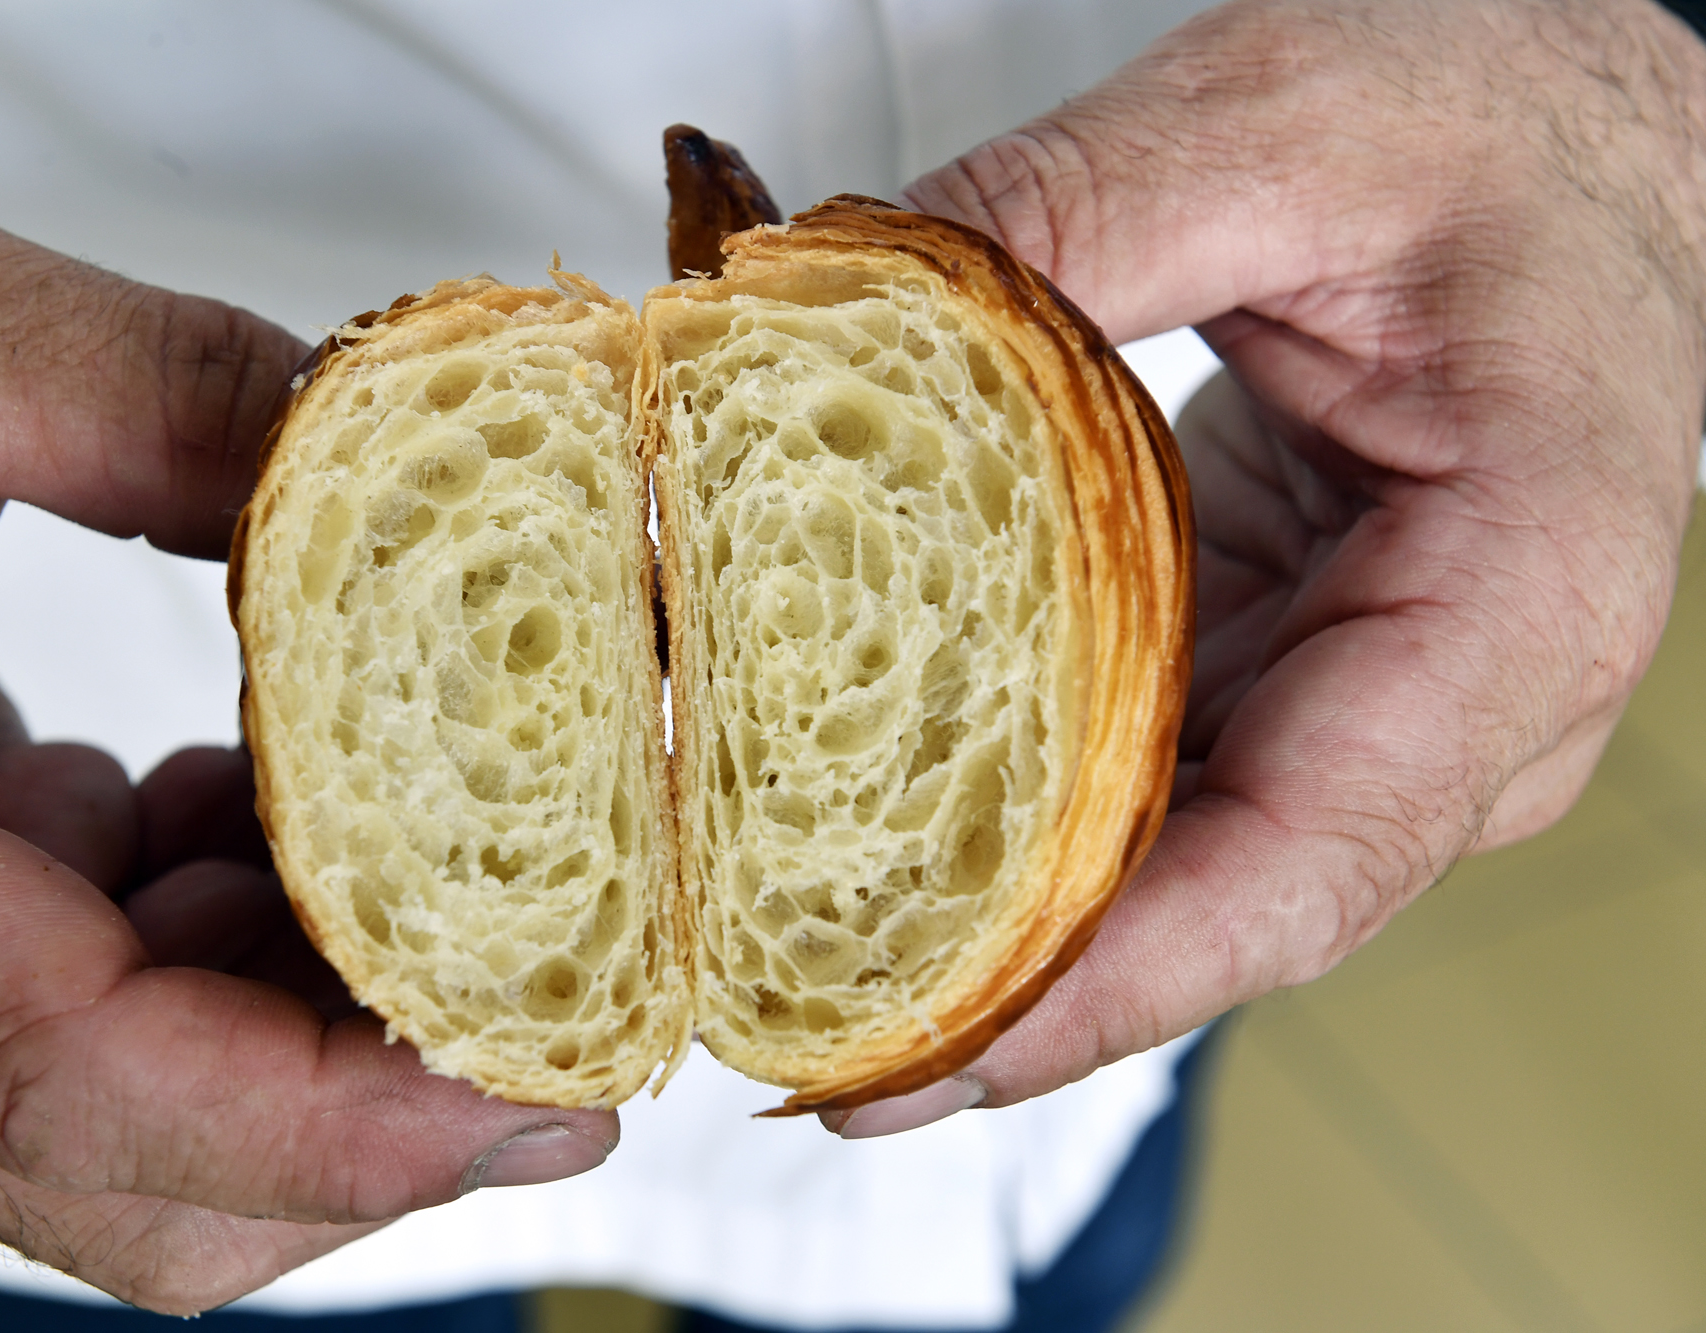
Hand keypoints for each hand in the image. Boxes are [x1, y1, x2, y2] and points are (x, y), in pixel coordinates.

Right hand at [0, 184, 617, 1310]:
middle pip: (133, 1168)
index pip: (83, 1085)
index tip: (549, 1095)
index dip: (341, 1124)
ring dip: (306, 1008)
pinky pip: (82, 996)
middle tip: (562, 1018)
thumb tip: (405, 484)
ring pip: (124, 1103)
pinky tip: (272, 801)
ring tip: (434, 848)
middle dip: (368, 1116)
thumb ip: (170, 396)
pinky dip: (219, 932)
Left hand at [828, 0, 1705, 1134]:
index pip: (1305, 865)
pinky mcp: (1283, 674)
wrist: (1571, 132)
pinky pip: (1145, 788)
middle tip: (792, 1051)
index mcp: (1517, 603)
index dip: (1106, 987)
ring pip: (1171, 878)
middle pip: (1218, 918)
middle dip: (1006, 1002)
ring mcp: (1367, 707)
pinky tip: (868, 838)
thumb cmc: (1497, 129)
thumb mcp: (1283, 128)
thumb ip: (1061, 215)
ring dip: (990, 934)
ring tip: (795, 977)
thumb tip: (820, 307)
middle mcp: (1456, 707)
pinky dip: (1011, 824)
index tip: (924, 1055)